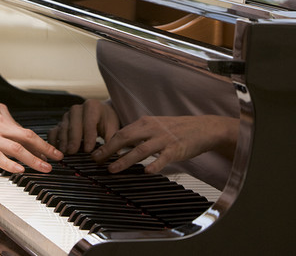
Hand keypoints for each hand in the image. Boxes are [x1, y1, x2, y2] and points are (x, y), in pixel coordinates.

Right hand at [0, 98, 61, 172]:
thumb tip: (7, 143)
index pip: (24, 131)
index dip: (39, 142)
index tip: (50, 151)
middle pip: (26, 137)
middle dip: (44, 148)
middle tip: (57, 157)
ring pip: (17, 148)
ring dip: (34, 159)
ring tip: (44, 168)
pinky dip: (11, 164)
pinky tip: (20, 170)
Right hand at [47, 100, 120, 154]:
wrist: (100, 114)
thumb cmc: (107, 121)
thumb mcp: (113, 128)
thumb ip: (111, 141)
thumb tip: (110, 155)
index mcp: (92, 106)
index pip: (89, 121)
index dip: (88, 136)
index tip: (89, 150)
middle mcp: (77, 109)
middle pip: (73, 124)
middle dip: (73, 139)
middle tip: (73, 152)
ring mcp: (67, 116)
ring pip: (63, 127)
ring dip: (63, 141)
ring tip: (65, 153)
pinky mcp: (60, 123)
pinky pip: (53, 131)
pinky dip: (53, 141)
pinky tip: (56, 150)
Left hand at [90, 115, 238, 173]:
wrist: (202, 128)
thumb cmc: (175, 129)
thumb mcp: (154, 127)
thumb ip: (138, 136)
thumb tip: (118, 146)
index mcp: (144, 123)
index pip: (121, 132)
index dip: (106, 143)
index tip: (94, 154)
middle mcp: (152, 129)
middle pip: (125, 138)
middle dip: (109, 150)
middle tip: (96, 161)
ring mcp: (164, 139)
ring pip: (141, 150)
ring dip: (124, 160)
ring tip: (112, 169)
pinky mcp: (176, 149)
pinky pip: (164, 158)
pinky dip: (155, 164)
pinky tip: (146, 172)